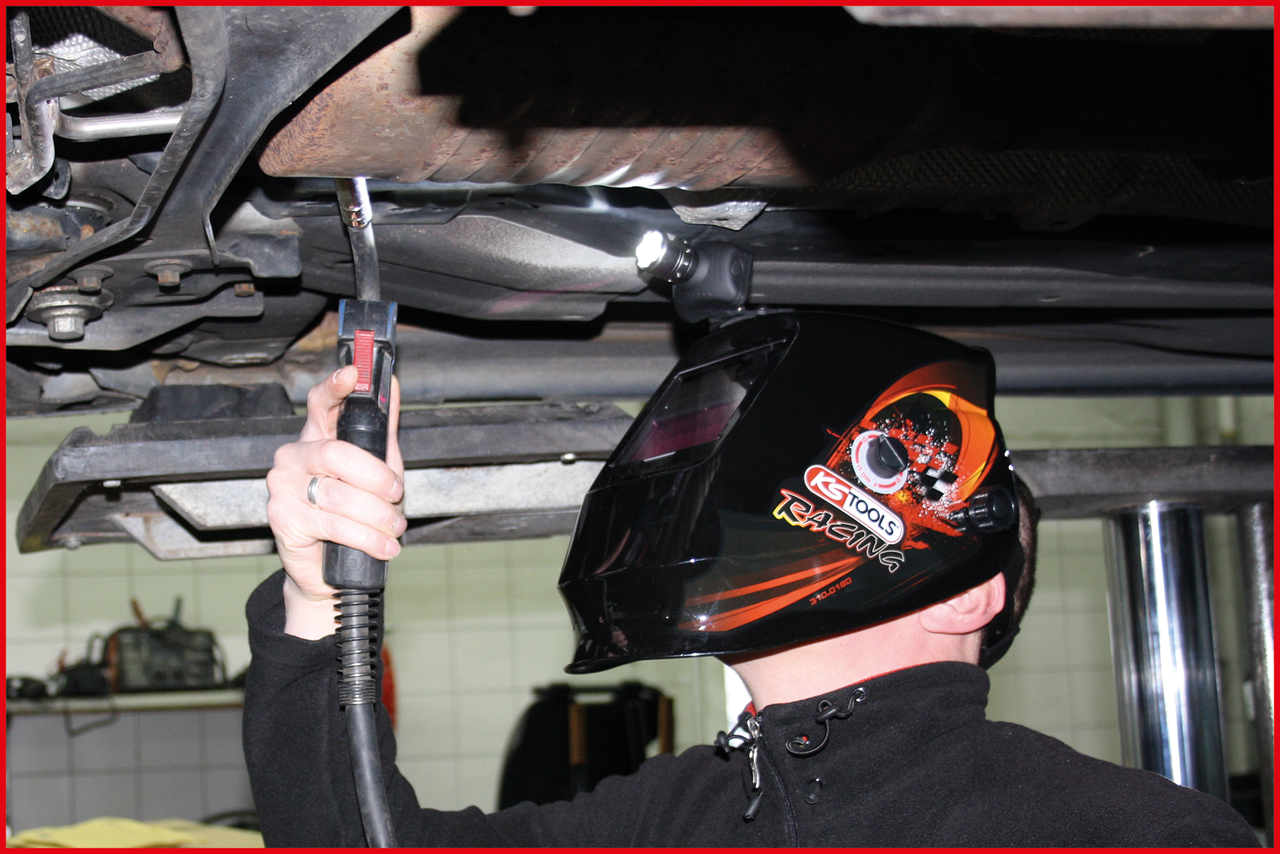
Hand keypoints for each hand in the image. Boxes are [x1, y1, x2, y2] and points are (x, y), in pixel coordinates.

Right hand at [265, 366, 406, 637]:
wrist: (327, 569)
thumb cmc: (353, 513)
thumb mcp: (377, 470)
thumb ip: (382, 432)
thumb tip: (394, 387)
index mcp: (316, 437)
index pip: (321, 403)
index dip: (336, 387)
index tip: (354, 374)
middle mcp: (293, 457)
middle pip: (336, 453)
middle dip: (375, 476)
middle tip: (396, 494)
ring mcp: (283, 488)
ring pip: (339, 495)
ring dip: (377, 515)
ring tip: (394, 528)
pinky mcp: (282, 520)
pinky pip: (334, 525)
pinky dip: (367, 538)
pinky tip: (384, 546)